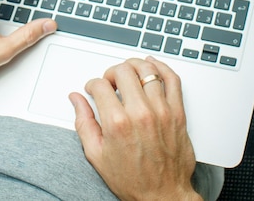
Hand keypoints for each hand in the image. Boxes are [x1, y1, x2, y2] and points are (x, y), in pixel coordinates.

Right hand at [69, 57, 201, 200]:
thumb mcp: (96, 155)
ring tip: (128, 72)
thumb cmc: (133, 179)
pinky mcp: (177, 113)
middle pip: (123, 71)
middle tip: (110, 82)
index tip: (93, 89)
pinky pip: (172, 79)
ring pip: (147, 69)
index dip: (92, 84)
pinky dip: (161, 67)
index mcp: (117, 123)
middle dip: (111, 72)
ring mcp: (161, 111)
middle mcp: (140, 113)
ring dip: (134, 65)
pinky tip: (152, 66)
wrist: (163, 196)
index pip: (100, 85)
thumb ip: (83, 122)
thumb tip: (76, 100)